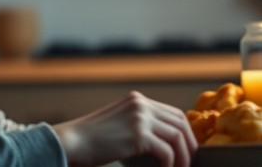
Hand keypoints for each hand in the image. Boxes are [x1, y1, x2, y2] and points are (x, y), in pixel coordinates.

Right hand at [52, 91, 197, 166]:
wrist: (71, 142)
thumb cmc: (91, 140)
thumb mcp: (118, 124)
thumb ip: (138, 125)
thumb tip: (162, 142)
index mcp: (137, 100)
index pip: (173, 113)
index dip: (185, 132)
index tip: (186, 149)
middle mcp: (141, 104)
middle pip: (180, 122)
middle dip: (189, 144)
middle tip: (190, 161)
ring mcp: (140, 117)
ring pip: (177, 136)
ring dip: (183, 156)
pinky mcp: (138, 134)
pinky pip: (166, 151)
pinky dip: (170, 163)